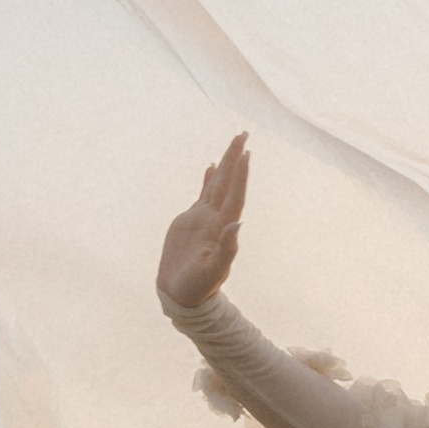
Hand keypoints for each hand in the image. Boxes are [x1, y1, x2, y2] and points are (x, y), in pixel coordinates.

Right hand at [157, 132, 248, 308]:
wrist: (182, 294)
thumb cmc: (197, 287)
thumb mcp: (212, 270)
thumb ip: (226, 248)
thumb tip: (238, 222)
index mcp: (223, 228)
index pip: (234, 195)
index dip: (240, 174)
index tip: (246, 153)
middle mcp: (217, 218)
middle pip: (228, 182)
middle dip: (235, 158)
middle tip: (244, 133)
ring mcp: (205, 218)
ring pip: (217, 183)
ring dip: (226, 163)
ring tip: (234, 143)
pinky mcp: (191, 220)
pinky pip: (203, 193)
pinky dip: (209, 179)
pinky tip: (212, 166)